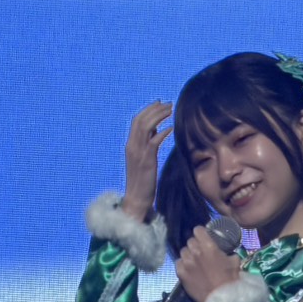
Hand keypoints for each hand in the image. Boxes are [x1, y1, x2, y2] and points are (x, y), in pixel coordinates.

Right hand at [123, 101, 173, 221]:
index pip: (136, 121)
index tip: (159, 102)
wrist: (136, 199)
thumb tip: (155, 129)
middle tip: (169, 103)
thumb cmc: (142, 181)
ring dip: (159, 116)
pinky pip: (154, 141)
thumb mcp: (143, 159)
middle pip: (141, 120)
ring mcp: (138, 153)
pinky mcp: (146, 160)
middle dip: (155, 109)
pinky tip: (172, 127)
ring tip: (171, 110)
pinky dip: (163, 131)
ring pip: (146, 126)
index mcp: (130, 145)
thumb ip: (147, 143)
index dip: (148, 109)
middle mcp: (132, 146)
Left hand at [174, 226, 242, 301]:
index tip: (203, 237)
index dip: (201, 233)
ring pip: (183, 251)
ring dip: (188, 254)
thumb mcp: (234, 261)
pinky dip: (183, 264)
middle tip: (201, 251)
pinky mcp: (180, 273)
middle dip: (195, 244)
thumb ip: (228, 252)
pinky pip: (178, 262)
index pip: (198, 230)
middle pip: (190, 240)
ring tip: (194, 261)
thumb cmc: (230, 279)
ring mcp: (186, 262)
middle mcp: (195, 251)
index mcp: (208, 246)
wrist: (221, 298)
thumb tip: (226, 251)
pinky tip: (188, 269)